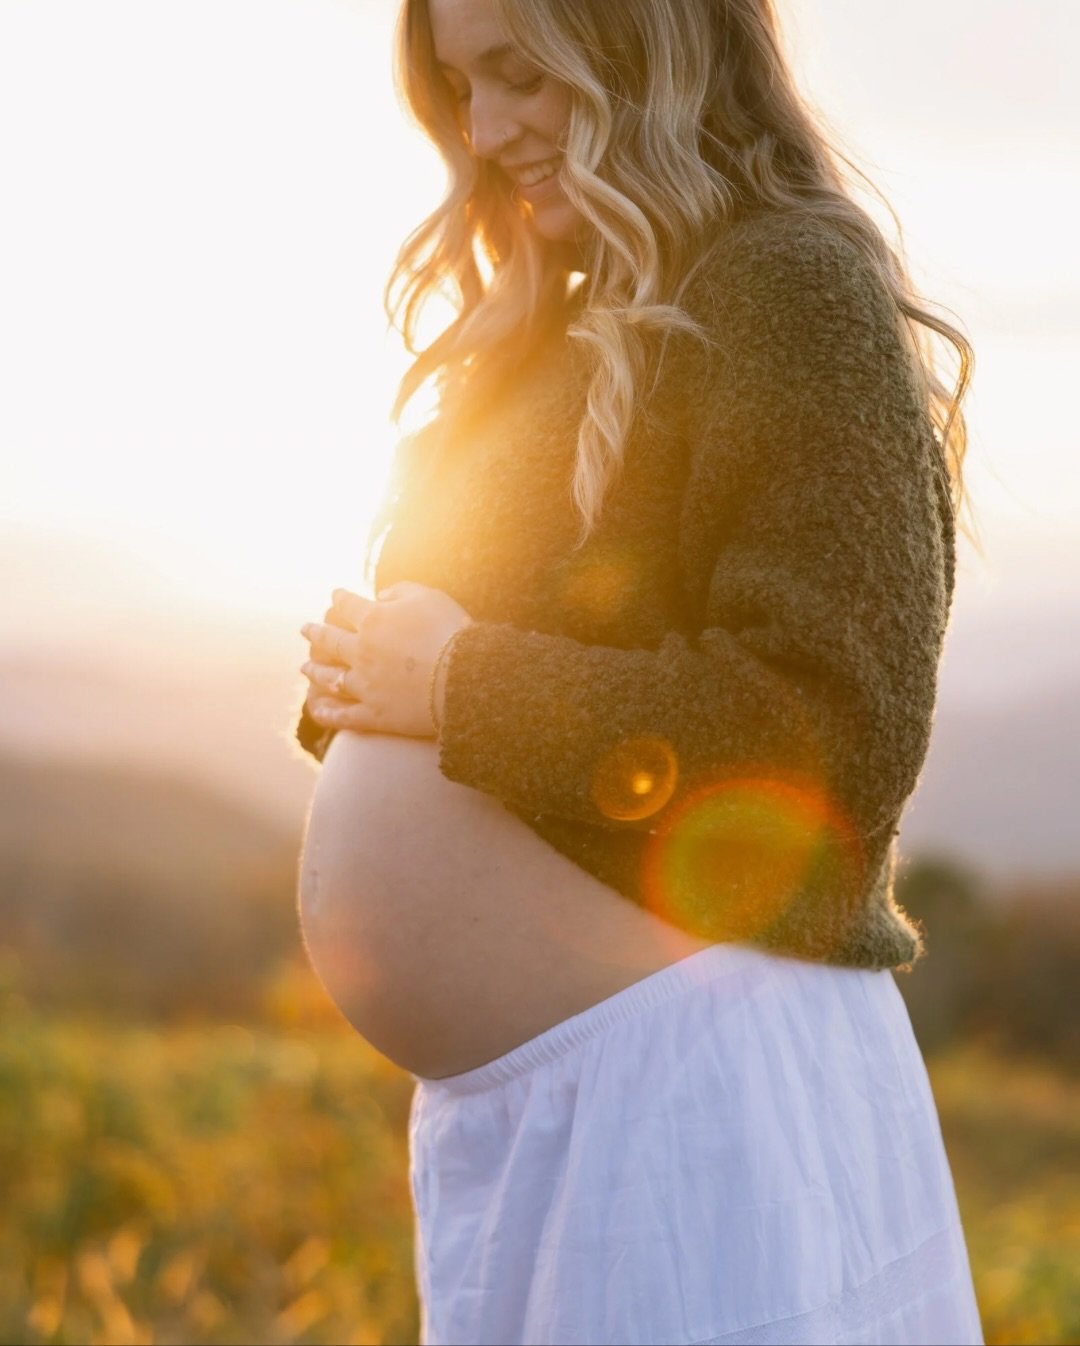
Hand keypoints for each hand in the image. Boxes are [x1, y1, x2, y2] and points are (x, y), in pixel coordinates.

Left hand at [300, 581, 473, 737]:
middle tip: (305, 629)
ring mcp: (365, 685)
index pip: (349, 605)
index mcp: (373, 620)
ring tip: (305, 668)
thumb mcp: (429, 597)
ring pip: (331, 678)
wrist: (464, 679)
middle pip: (331, 640)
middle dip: (316, 633)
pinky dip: (329, 712)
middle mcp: (361, 651)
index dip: (341, 598)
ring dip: (315, 672)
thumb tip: (379, 595)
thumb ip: (401, 590)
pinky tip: (317, 709)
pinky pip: (344, 715)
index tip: (335, 595)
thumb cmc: (450, 632)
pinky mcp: (375, 714)